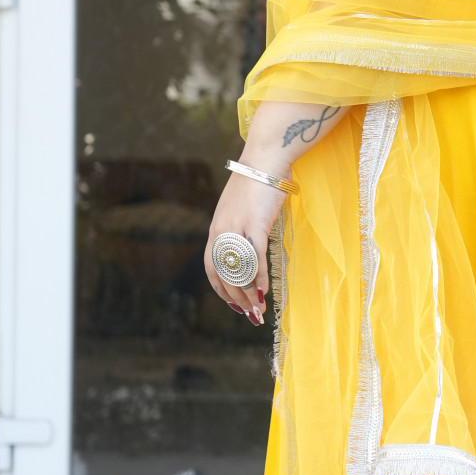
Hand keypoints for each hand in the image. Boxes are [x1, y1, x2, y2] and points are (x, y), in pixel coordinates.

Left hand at [204, 172, 287, 324]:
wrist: (265, 159)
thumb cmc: (257, 182)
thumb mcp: (241, 209)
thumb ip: (239, 228)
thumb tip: (248, 246)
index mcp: (215, 228)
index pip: (211, 267)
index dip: (221, 289)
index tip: (233, 304)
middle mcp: (221, 231)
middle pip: (225, 274)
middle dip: (237, 299)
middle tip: (250, 315)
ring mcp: (237, 228)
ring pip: (239, 270)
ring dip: (248, 294)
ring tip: (259, 310)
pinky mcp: (256, 224)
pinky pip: (255, 257)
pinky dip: (259, 277)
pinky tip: (265, 290)